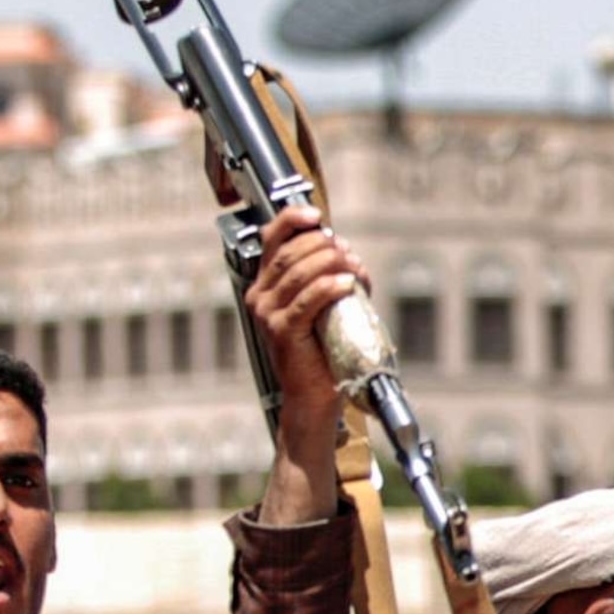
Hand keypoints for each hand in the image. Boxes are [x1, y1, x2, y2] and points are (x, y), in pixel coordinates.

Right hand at [244, 204, 367, 524]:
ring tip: (354, 267)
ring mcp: (268, 314)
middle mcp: (259, 296)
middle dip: (324, 246)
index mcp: (265, 285)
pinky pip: (308, 299)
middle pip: (290, 252)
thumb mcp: (323, 307)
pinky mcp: (283, 332)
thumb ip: (327, 278)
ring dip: (332, 262)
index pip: (271, 239)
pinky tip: (350, 283)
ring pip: (299, 271)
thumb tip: (348, 253)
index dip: (292, 220)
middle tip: (349, 253)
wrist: (313, 398)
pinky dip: (331, 286)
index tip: (316, 214)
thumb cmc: (321, 352)